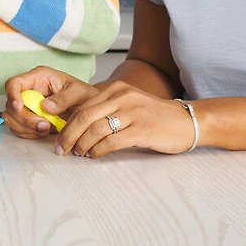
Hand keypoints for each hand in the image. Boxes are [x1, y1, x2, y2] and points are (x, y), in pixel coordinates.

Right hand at [3, 66, 98, 138]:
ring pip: (11, 117)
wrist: (90, 110)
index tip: (20, 107)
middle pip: (10, 104)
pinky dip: (28, 133)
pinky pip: (18, 128)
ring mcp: (27, 104)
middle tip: (44, 125)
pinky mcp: (28, 118)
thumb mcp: (79, 93)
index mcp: (38, 77)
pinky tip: (43, 132)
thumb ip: (63, 98)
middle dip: (25, 118)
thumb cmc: (85, 96)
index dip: (12, 95)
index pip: (14, 83)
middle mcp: (29, 90)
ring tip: (46, 129)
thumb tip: (44, 106)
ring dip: (26, 127)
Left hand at [56, 81, 196, 157]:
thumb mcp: (128, 104)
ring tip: (78, 154)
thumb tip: (77, 126)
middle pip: (85, 117)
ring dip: (82, 145)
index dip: (67, 123)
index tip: (59, 137)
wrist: (186, 121)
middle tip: (61, 149)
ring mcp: (132, 113)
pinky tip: (94, 155)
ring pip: (96, 129)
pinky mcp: (142, 130)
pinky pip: (112, 142)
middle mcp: (122, 97)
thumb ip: (106, 109)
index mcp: (115, 89)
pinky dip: (98, 151)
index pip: (82, 106)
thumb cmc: (153, 115)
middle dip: (69, 135)